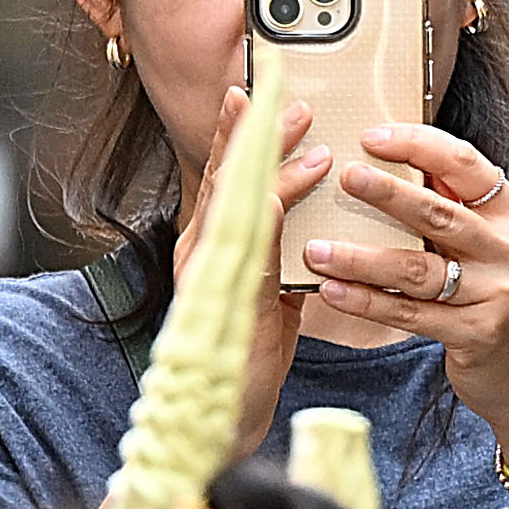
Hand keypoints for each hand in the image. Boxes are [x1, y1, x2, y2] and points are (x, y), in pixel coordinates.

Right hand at [174, 84, 329, 460]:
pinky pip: (244, 253)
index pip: (227, 176)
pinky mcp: (224, 302)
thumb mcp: (269, 290)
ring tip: (299, 128)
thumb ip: (280, 251)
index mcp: (213, 244)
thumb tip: (306, 216)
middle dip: (252, 129)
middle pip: (224, 175)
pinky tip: (281, 195)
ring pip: (234, 202)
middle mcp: (202, 251)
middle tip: (278, 90)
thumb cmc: (247, 355)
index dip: (238, 132)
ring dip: (266, 162)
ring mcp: (208, 275)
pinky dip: (262, 219)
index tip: (254, 91)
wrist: (228, 418)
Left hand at [304, 122, 508, 454]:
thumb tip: (400, 163)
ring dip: (360, 257)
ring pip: (417, 268)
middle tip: (344, 177)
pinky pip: (410, 313)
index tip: (371, 137)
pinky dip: (367, 301)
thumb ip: (457, 210)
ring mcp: (498, 294)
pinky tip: (333, 291)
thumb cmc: (500, 304)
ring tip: (317, 249)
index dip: (418, 145)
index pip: (466, 165)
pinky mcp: (477, 334)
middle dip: (386, 192)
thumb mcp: (493, 249)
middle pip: (440, 212)